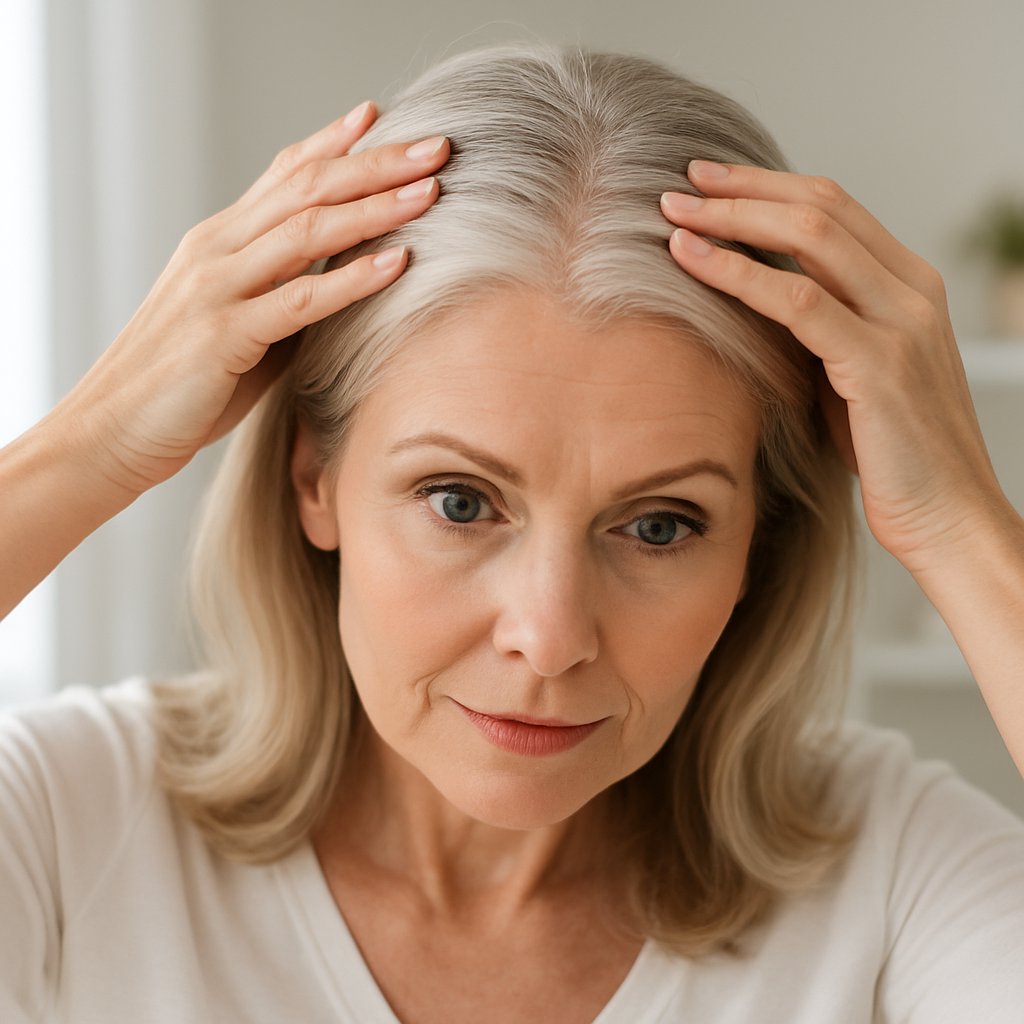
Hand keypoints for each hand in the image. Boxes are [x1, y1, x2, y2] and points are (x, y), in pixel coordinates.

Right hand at [53, 101, 449, 497]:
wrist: (113, 428)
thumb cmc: (186, 382)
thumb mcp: (239, 321)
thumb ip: (284, 292)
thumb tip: (346, 281)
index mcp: (221, 241)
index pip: (284, 174)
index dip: (334, 142)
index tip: (382, 117)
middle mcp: (217, 250)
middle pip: (306, 187)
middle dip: (376, 163)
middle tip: (436, 143)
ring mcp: (217, 288)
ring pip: (306, 230)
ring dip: (374, 208)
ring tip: (430, 191)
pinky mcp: (222, 335)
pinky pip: (299, 299)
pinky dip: (351, 280)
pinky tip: (396, 263)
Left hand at [659, 162, 1009, 574]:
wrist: (947, 516)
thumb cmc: (891, 453)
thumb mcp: (852, 375)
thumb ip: (820, 330)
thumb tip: (755, 301)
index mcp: (908, 286)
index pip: (834, 208)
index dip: (767, 187)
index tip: (710, 181)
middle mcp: (912, 290)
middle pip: (818, 207)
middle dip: (742, 189)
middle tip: (679, 182)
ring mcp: (901, 322)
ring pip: (808, 239)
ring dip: (732, 220)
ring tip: (672, 213)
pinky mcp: (880, 363)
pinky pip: (798, 302)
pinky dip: (738, 276)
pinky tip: (693, 261)